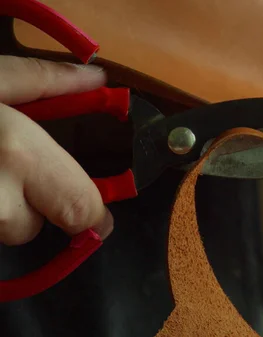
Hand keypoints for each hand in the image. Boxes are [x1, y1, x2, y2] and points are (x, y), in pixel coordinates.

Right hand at [0, 55, 112, 245]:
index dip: (93, 216)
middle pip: (34, 228)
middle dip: (34, 207)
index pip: (79, 209)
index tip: (99, 217)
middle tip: (14, 171)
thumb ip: (46, 79)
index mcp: (18, 154)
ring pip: (3, 229)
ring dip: (1, 207)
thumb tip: (96, 78)